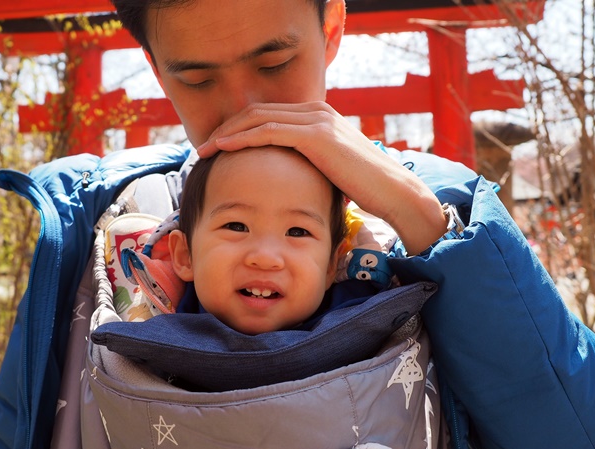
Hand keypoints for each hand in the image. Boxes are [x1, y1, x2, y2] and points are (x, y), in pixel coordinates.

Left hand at [196, 102, 446, 254]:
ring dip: (227, 132)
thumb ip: (305, 164)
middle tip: (202, 146)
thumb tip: (283, 179)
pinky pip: (269, 131)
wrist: (392, 191)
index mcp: (316, 116)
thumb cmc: (362, 188)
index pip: (266, 115)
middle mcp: (315, 111)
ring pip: (258, 118)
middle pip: (257, 112)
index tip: (215, 146)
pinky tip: (223, 148)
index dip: (236, 128)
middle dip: (225, 128)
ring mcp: (316, 120)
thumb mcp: (327, 169)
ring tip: (204, 149)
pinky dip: (243, 138)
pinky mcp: (315, 135)